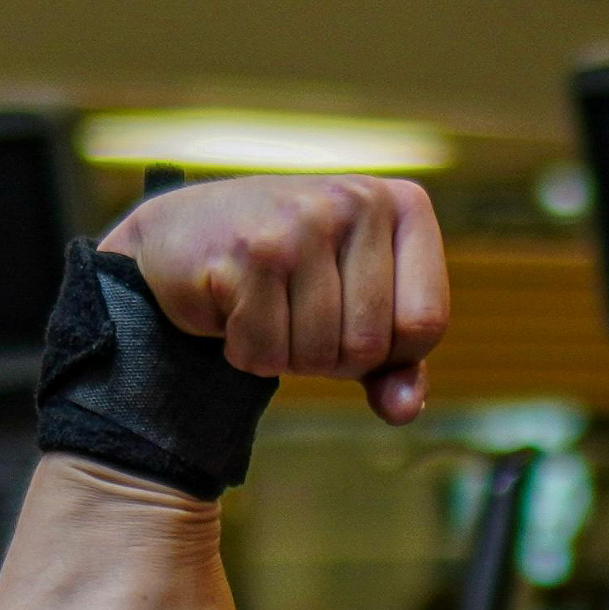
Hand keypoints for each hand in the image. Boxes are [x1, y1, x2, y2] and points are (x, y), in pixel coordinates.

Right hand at [104, 177, 448, 422]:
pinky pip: (268, 350)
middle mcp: (359, 200)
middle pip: (370, 346)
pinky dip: (246, 351)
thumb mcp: (357, 309)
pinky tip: (232, 307)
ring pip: (319, 353)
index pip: (427, 323)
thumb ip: (396, 364)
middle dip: (328, 358)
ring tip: (263, 308)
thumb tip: (403, 410)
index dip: (387, 351)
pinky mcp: (249, 250)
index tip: (347, 321)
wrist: (181, 234)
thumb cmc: (288, 275)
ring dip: (284, 356)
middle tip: (293, 316)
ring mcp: (303, 220)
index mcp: (404, 205)